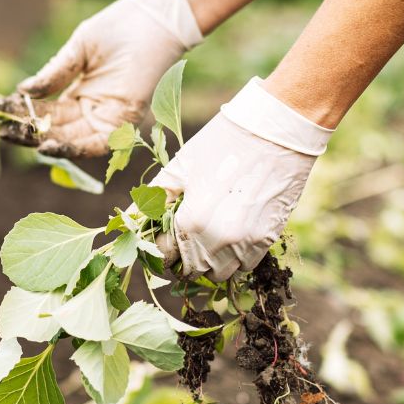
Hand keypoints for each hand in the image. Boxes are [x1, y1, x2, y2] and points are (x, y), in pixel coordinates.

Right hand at [0, 0, 202, 157]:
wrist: (156, 17)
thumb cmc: (121, 27)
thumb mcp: (78, 50)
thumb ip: (53, 75)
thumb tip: (22, 92)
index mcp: (78, 93)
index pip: (42, 111)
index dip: (17, 111)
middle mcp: (90, 110)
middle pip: (51, 128)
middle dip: (22, 129)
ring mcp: (106, 117)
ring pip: (66, 138)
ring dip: (38, 139)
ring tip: (11, 135)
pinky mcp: (123, 121)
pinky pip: (93, 143)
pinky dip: (70, 147)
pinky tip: (46, 144)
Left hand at [154, 78, 333, 280]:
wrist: (277, 130)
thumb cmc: (222, 143)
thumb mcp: (179, 169)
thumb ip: (152, 200)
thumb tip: (126, 221)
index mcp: (192, 222)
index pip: (165, 257)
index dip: (158, 249)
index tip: (161, 239)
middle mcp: (220, 239)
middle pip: (192, 269)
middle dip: (182, 259)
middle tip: (181, 239)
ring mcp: (248, 241)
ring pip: (220, 273)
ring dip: (208, 262)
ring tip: (205, 238)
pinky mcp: (269, 237)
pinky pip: (246, 265)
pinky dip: (234, 258)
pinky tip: (228, 236)